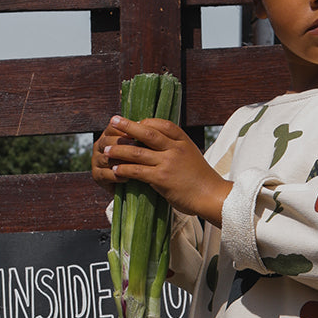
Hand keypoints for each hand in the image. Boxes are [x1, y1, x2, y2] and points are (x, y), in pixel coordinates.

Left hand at [94, 116, 231, 225]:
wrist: (212, 196)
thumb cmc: (202, 179)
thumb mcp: (192, 156)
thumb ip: (175, 149)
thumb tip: (157, 146)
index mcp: (183, 141)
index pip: (161, 124)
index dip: (145, 122)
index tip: (133, 122)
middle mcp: (174, 148)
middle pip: (146, 132)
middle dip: (127, 126)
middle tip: (112, 122)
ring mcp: (168, 163)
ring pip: (137, 152)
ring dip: (119, 150)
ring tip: (106, 150)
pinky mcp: (161, 178)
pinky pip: (137, 171)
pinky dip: (124, 170)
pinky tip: (115, 170)